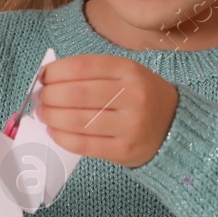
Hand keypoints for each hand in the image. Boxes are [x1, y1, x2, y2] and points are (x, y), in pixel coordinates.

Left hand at [36, 54, 178, 167]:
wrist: (176, 127)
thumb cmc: (141, 98)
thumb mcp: (125, 75)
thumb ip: (92, 75)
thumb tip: (48, 79)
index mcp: (129, 70)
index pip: (83, 66)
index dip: (56, 72)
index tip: (43, 77)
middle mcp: (133, 96)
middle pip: (77, 93)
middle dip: (50, 95)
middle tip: (41, 98)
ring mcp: (130, 125)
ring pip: (78, 120)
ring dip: (52, 117)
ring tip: (43, 114)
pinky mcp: (125, 150)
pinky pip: (85, 144)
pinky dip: (63, 138)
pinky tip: (54, 132)